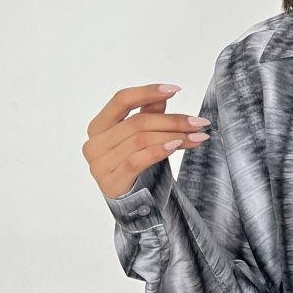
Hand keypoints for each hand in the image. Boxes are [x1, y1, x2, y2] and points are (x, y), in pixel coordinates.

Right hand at [82, 82, 212, 199]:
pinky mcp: (111, 183)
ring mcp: (100, 165)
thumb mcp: (142, 137)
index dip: (148, 92)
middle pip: (137, 122)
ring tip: (197, 136)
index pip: (121, 100)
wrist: (133, 204)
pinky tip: (177, 145)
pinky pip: (137, 161)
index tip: (175, 89)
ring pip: (140, 140)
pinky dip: (159, 150)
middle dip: (172, 120)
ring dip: (174, 136)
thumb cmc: (136, 165)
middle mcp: (94, 144)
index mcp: (98, 126)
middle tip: (198, 122)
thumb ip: (148, 114)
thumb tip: (165, 94)